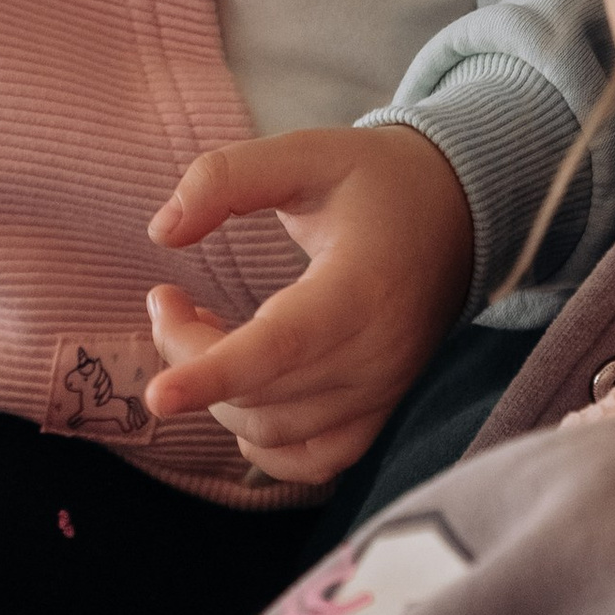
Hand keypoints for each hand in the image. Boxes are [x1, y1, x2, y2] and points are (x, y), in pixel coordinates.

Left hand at [143, 124, 473, 487]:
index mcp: (361, 287)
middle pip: (260, 391)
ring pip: (273, 430)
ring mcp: (383, 391)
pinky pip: (311, 461)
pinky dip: (261, 441)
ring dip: (216, 393)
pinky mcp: (381, 411)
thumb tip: (162, 231)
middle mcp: (378, 354)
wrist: (458, 210)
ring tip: (203, 327)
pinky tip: (239, 392)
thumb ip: (228, 177)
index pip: (280, 348)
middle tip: (167, 300)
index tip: (156, 395)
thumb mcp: (306, 153)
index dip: (213, 373)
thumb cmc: (376, 180)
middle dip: (189, 353)